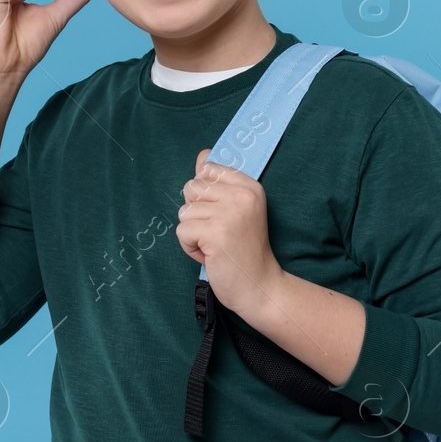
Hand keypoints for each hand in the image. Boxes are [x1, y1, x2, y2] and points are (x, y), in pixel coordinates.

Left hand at [175, 148, 283, 315]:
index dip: (204, 194)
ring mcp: (229, 213)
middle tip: (217, 233)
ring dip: (192, 232)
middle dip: (196, 213)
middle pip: (191, 188)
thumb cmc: (245, 249)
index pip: (208, 169)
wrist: (259, 285)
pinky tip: (209, 254)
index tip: (221, 214)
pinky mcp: (215, 233)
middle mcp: (242, 195)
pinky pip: (182, 231)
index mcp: (250, 186)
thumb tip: (202, 155)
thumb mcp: (237, 209)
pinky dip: (189, 247)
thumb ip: (218, 183)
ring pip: (184, 211)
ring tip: (214, 245)